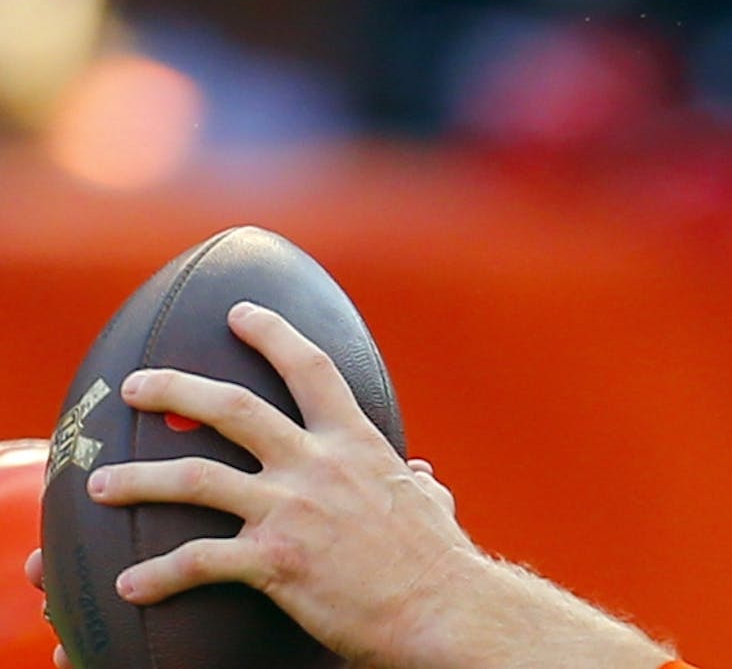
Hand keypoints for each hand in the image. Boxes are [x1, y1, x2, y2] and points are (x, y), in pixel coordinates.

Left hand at [76, 303, 672, 668]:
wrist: (442, 609)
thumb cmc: (440, 562)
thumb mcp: (432, 505)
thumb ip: (418, 483)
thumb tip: (422, 476)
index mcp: (356, 444)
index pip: (310, 369)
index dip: (273, 334)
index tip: (240, 313)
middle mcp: (317, 465)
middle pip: (232, 407)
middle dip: (174, 388)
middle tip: (135, 385)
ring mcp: (292, 510)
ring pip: (195, 478)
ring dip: (138, 479)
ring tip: (99, 484)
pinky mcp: (274, 561)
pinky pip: (198, 562)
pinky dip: (157, 574)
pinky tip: (129, 586)